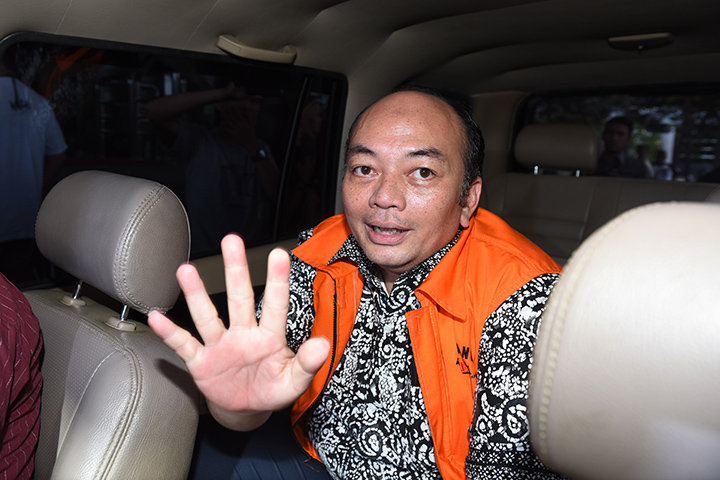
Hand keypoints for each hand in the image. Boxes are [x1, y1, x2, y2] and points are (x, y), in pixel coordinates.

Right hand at [148, 234, 329, 429]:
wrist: (246, 409)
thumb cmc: (272, 389)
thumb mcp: (294, 381)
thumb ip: (307, 364)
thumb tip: (324, 344)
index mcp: (269, 337)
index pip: (276, 305)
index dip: (277, 281)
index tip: (279, 254)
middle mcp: (243, 334)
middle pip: (240, 298)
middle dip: (236, 270)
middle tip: (231, 240)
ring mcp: (220, 346)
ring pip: (208, 316)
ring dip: (197, 294)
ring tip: (186, 270)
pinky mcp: (201, 362)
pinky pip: (184, 345)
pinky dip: (170, 333)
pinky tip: (158, 317)